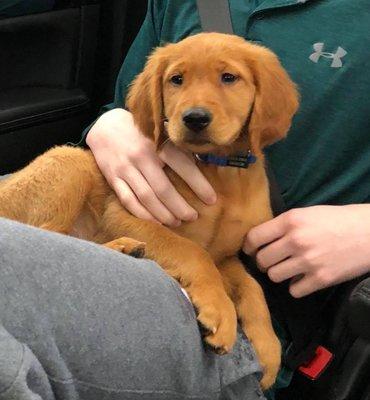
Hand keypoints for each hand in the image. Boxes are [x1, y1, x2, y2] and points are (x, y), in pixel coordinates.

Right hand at [86, 108, 215, 226]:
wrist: (106, 127)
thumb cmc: (143, 134)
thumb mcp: (162, 134)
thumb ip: (179, 150)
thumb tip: (204, 169)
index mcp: (158, 144)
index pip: (183, 166)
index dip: (199, 185)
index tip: (211, 199)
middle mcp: (142, 157)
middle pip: (164, 189)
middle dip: (180, 207)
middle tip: (192, 217)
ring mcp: (125, 169)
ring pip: (146, 197)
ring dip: (163, 214)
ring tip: (176, 222)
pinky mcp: (113, 178)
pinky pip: (128, 200)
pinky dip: (143, 214)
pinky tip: (155, 221)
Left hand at [243, 205, 369, 297]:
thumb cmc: (338, 219)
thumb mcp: (307, 213)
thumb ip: (285, 225)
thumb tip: (263, 240)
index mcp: (291, 221)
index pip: (255, 237)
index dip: (248, 246)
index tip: (249, 250)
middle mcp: (296, 241)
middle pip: (261, 260)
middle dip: (263, 262)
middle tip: (271, 261)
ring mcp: (308, 261)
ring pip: (274, 276)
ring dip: (278, 274)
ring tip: (288, 268)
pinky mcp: (321, 279)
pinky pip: (293, 290)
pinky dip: (296, 286)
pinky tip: (303, 278)